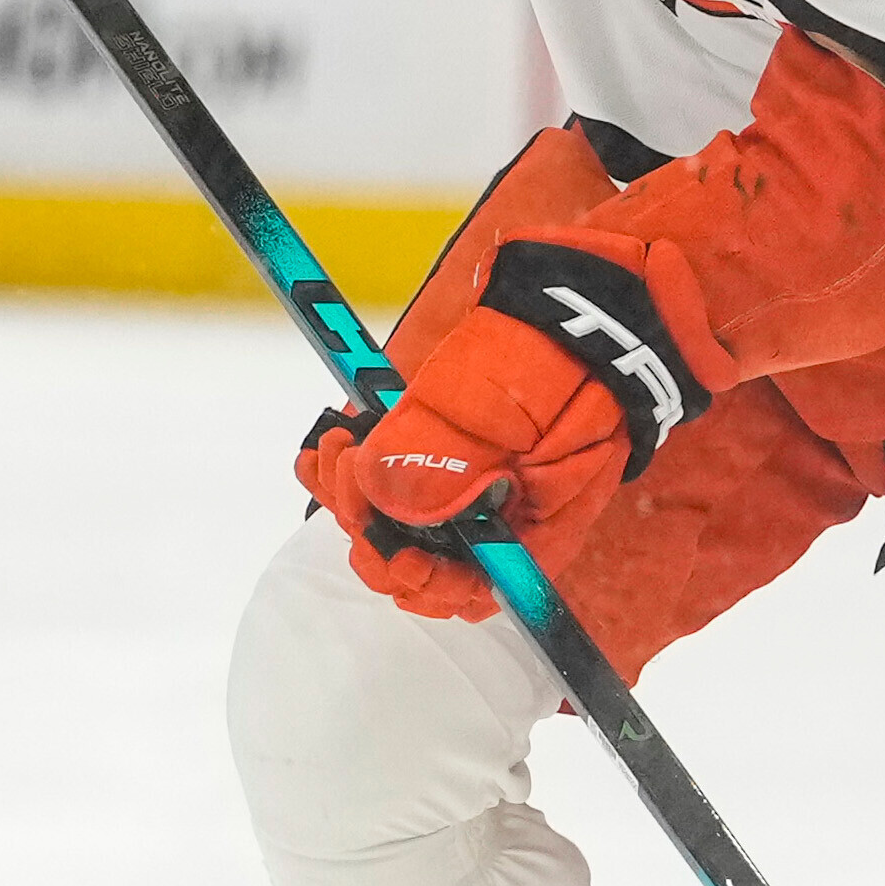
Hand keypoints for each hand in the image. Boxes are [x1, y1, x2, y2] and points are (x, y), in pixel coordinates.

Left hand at [293, 350, 633, 621]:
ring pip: (386, 524)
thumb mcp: (518, 400)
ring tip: (338, 444)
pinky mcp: (425, 448)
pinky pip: (371, 482)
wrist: (566, 295)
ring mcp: (456, 483)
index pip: (479, 591)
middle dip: (373, 529)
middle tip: (350, 470)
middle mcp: (493, 517)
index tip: (396, 555)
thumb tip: (384, 496)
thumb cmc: (561, 350)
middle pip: (420, 562)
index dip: (431, 585)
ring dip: (348, 496)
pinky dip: (336, 475)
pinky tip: (318, 453)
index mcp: (536, 525)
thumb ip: (458, 449)